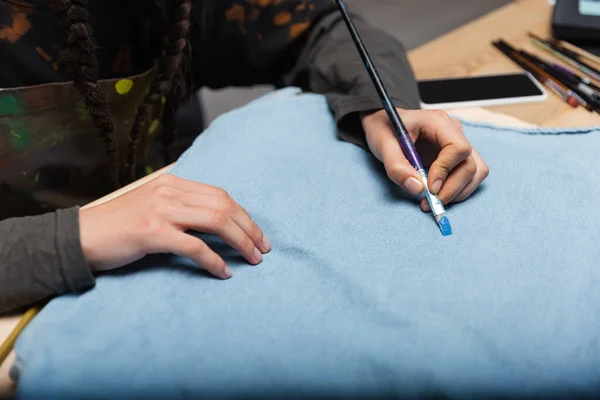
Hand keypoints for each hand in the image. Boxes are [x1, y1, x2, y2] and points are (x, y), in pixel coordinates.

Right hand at [79, 174, 270, 278]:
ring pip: (216, 222)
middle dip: (249, 229)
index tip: (257, 234)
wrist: (80, 236)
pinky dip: (215, 261)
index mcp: (172, 183)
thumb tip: (218, 223)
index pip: (220, 195)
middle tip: (263, 249)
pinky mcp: (152, 232)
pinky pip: (195, 246)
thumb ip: (180, 207)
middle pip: (224, 206)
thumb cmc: (119, 226)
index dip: (243, 215)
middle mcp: (169, 192)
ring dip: (240, 243)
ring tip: (252, 260)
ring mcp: (161, 210)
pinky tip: (224, 272)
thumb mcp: (153, 206)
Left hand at [361, 108, 488, 210]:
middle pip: (470, 164)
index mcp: (438, 122)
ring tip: (434, 202)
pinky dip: (459, 190)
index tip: (429, 188)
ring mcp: (458, 144)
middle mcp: (454, 132)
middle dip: (452, 188)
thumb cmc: (384, 129)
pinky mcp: (457, 157)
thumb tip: (418, 189)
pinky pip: (470, 175)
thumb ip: (397, 167)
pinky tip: (439, 196)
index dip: (446, 171)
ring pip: (476, 172)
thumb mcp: (382, 145)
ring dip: (459, 192)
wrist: (386, 124)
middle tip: (430, 203)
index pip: (458, 148)